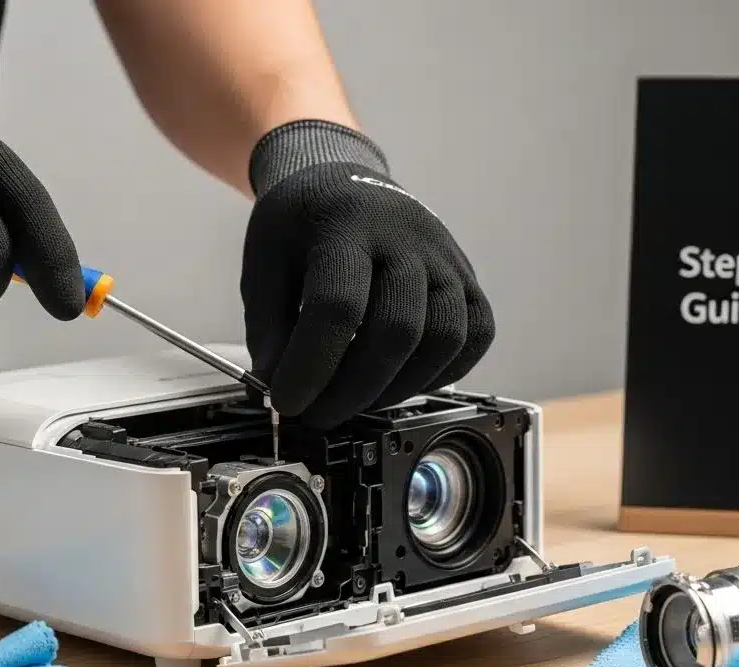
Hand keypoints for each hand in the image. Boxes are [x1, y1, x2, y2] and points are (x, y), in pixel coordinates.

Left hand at [241, 120, 494, 429]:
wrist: (341, 180)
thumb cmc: (301, 224)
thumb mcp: (263, 262)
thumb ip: (267, 325)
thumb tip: (277, 387)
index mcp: (345, 224)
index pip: (337, 305)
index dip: (312, 365)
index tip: (287, 401)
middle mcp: (405, 237)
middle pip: (396, 329)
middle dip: (353, 389)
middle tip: (318, 415)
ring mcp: (444, 257)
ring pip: (444, 338)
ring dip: (398, 387)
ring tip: (357, 401)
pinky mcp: (467, 277)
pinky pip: (476, 335)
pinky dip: (442, 372)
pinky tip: (401, 381)